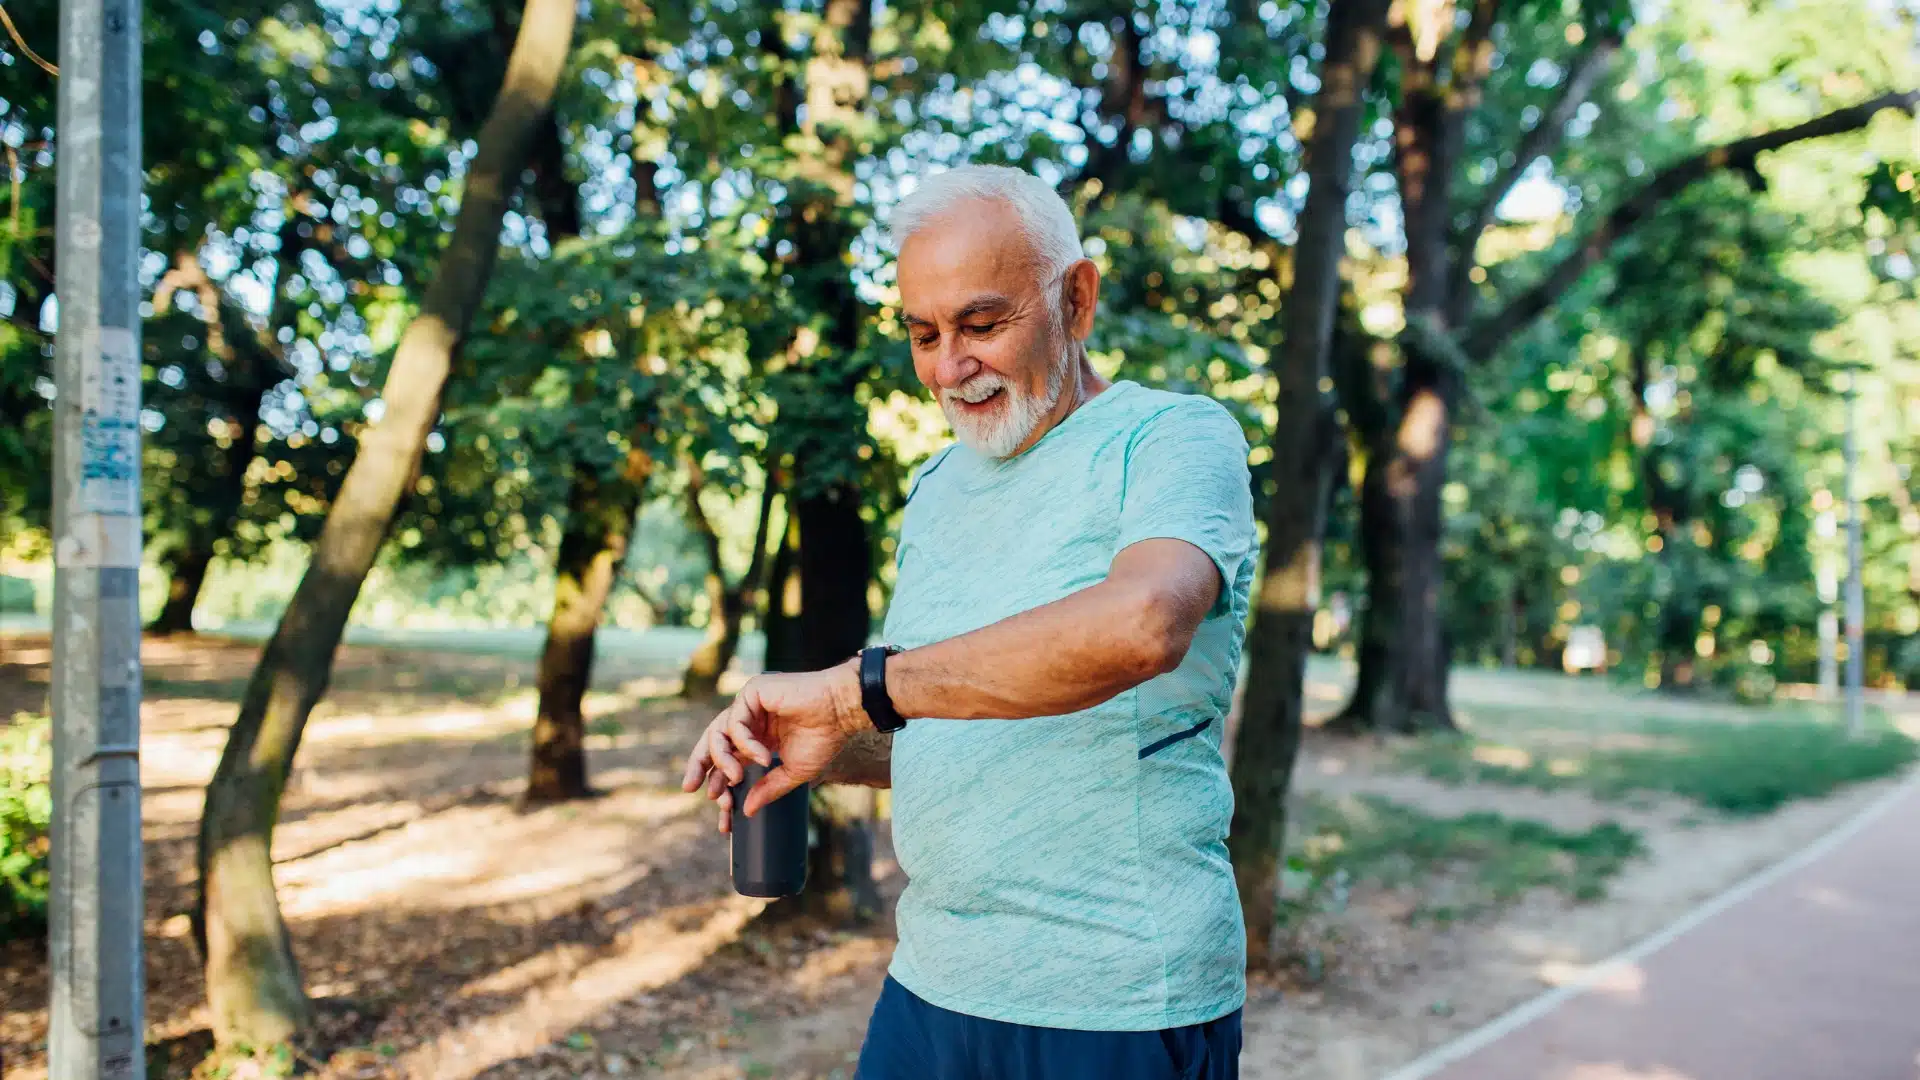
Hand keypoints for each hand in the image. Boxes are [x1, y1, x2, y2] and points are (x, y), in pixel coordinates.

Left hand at [680, 661, 865, 830]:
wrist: (841, 712)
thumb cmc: (824, 737)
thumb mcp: (794, 772)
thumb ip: (769, 789)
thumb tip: (747, 811)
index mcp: (760, 737)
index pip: (731, 759)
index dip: (722, 783)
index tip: (722, 811)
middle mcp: (751, 719)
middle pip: (714, 742)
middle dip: (700, 765)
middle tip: (691, 788)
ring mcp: (750, 704)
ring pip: (718, 733)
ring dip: (722, 760)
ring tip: (734, 778)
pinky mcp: (752, 692)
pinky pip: (735, 723)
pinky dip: (744, 744)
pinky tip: (761, 757)